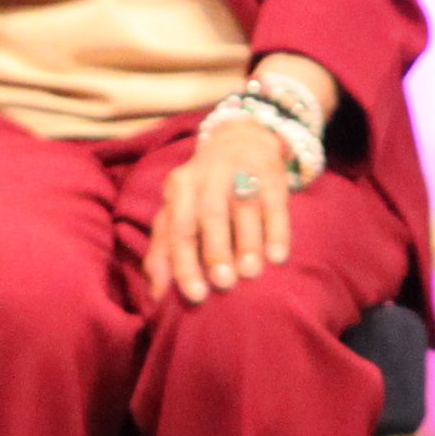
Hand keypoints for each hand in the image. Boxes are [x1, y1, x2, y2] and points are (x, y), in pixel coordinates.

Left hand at [149, 115, 292, 306]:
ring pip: (243, 206)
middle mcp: (207, 176)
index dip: (184, 263)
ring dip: (247, 242)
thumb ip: (163, 249)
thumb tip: (156, 295)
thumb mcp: (178, 210)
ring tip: (250, 273)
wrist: (241, 140)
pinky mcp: (271, 174)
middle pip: (209, 214)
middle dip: (215, 250)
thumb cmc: (202, 191)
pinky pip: (276, 203)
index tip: (195, 296)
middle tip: (223, 283)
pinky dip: (277, 230)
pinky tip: (278, 256)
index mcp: (180, 186)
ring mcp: (241, 171)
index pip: (178, 228)